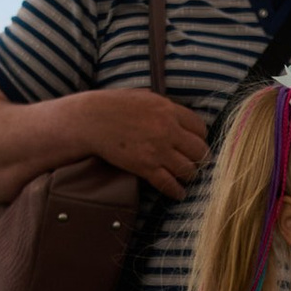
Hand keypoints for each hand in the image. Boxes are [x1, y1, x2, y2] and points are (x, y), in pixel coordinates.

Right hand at [79, 88, 212, 197]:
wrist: (89, 120)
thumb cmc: (112, 105)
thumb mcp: (142, 96)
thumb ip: (162, 105)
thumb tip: (176, 112)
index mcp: (168, 110)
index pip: (200, 128)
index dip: (200, 138)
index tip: (196, 145)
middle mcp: (167, 130)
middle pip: (200, 151)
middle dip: (199, 159)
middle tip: (194, 163)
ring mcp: (157, 150)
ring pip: (189, 170)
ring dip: (189, 176)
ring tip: (185, 178)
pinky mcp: (145, 167)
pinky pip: (170, 184)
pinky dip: (176, 191)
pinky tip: (177, 193)